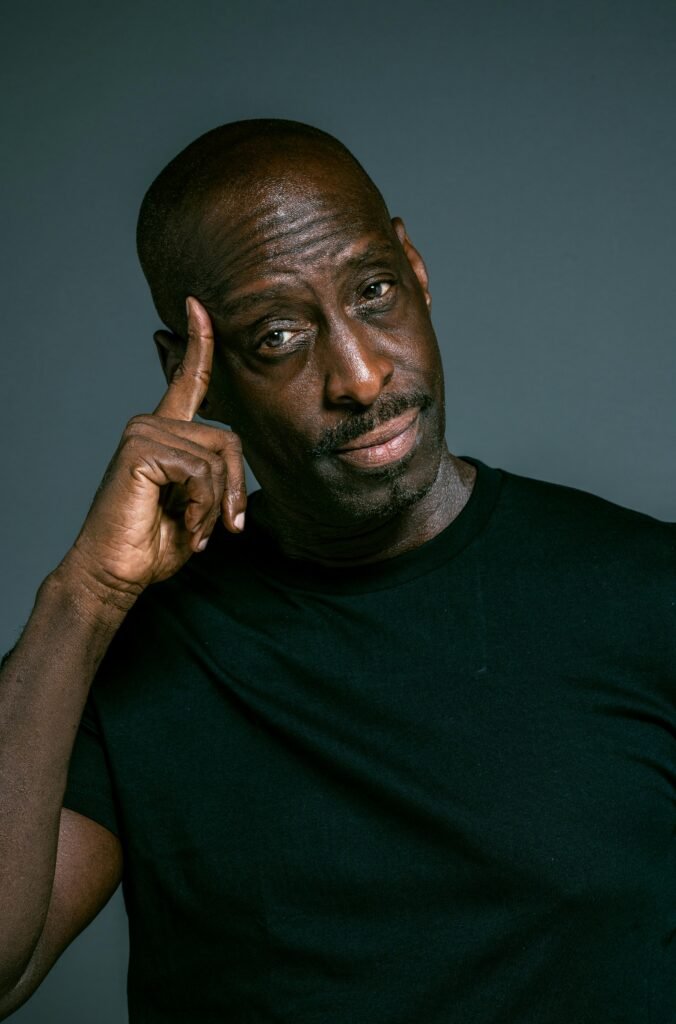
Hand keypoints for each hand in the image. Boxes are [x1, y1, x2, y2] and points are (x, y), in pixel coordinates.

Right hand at [64, 297, 245, 605]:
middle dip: (234, 490)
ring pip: (218, 457)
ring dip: (216, 504)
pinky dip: (203, 505)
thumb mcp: (198, 507)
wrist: (115, 574)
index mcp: (165, 433)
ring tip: (195, 531)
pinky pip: (201, 471)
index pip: (186, 380)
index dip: (197, 343)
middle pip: (228, 439)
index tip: (198, 305)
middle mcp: (151, 424)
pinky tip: (183, 524)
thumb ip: (217, 479)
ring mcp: (143, 432)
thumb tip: (236, 470)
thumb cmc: (153, 543)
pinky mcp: (140, 448)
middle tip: (224, 529)